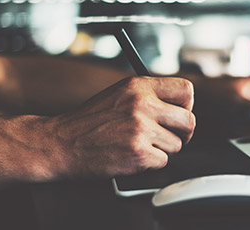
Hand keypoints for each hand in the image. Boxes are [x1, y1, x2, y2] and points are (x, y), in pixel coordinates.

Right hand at [45, 76, 195, 177]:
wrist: (60, 143)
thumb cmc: (88, 121)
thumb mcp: (118, 94)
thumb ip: (148, 95)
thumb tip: (178, 105)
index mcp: (139, 86)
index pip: (186, 89)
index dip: (187, 105)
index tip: (178, 115)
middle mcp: (142, 104)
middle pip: (189, 121)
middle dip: (182, 133)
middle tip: (168, 137)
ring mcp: (141, 129)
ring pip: (177, 145)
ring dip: (162, 149)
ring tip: (138, 145)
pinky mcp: (138, 152)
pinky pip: (163, 162)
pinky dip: (150, 163)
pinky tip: (131, 155)